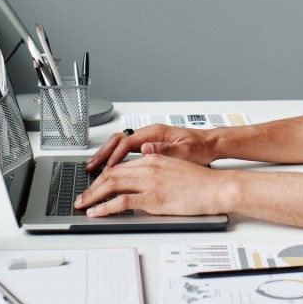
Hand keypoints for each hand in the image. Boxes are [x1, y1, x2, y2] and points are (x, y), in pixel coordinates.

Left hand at [75, 154, 232, 216]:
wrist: (216, 188)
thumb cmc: (200, 181)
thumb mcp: (174, 167)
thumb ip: (155, 167)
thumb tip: (142, 168)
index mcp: (152, 157)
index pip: (119, 166)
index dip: (102, 176)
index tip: (93, 185)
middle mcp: (148, 166)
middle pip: (111, 174)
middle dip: (92, 187)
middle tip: (81, 197)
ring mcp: (150, 182)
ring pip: (112, 185)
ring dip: (93, 196)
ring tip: (83, 205)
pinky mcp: (153, 198)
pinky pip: (122, 202)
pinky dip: (105, 207)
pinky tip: (97, 212)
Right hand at [85, 124, 217, 172]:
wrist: (211, 144)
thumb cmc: (201, 148)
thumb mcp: (185, 151)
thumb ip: (165, 150)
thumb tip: (146, 149)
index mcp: (156, 133)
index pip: (127, 143)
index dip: (114, 157)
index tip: (105, 170)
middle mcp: (150, 134)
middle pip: (118, 141)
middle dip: (102, 154)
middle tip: (90, 168)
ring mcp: (149, 139)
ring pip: (120, 144)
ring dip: (106, 155)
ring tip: (94, 167)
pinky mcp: (151, 145)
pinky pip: (127, 149)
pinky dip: (116, 157)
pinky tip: (111, 168)